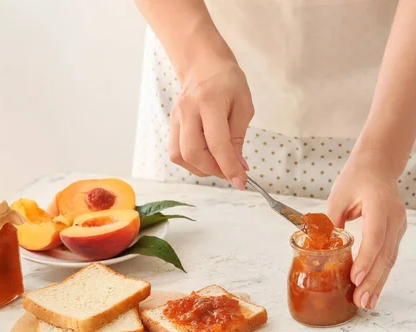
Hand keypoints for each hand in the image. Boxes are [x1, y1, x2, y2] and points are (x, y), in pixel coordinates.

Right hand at [169, 61, 253, 189]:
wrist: (204, 64)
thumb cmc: (229, 82)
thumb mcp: (244, 106)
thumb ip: (238, 138)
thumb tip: (238, 167)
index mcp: (209, 102)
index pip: (216, 143)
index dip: (229, 167)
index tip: (241, 182)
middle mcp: (187, 111)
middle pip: (192, 153)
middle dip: (214, 170)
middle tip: (231, 172)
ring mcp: (175, 117)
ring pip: (180, 156)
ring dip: (202, 169)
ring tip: (220, 164)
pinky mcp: (171, 124)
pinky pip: (177, 152)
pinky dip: (193, 162)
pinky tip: (208, 157)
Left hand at [327, 150, 406, 308]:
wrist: (378, 166)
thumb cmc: (356, 178)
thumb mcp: (338, 196)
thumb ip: (331, 222)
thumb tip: (319, 248)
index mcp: (379, 204)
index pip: (375, 236)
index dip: (366, 259)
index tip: (356, 278)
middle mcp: (394, 216)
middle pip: (385, 253)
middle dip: (373, 280)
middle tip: (361, 300)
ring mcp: (399, 225)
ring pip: (390, 258)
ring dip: (378, 282)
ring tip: (367, 303)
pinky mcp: (397, 232)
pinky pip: (389, 256)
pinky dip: (381, 274)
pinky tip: (373, 290)